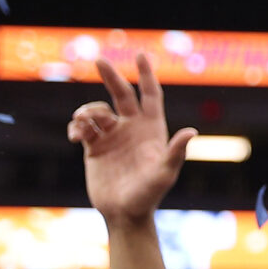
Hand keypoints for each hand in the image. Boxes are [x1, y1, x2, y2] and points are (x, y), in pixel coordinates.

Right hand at [68, 54, 194, 225]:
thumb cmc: (149, 195)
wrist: (124, 213)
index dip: (147, 75)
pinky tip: (75, 136)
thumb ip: (176, 152)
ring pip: (96, 111)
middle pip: (121, 94)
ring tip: (82, 124)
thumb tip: (192, 131)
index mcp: (152, 129)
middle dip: (111, 76)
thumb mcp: (165, 173)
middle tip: (99, 59)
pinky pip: (82, 128)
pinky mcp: (94, 148)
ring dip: (87, 112)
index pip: (151, 95)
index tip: (141, 55)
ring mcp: (112, 137)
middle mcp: (132, 129)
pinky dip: (76, 127)